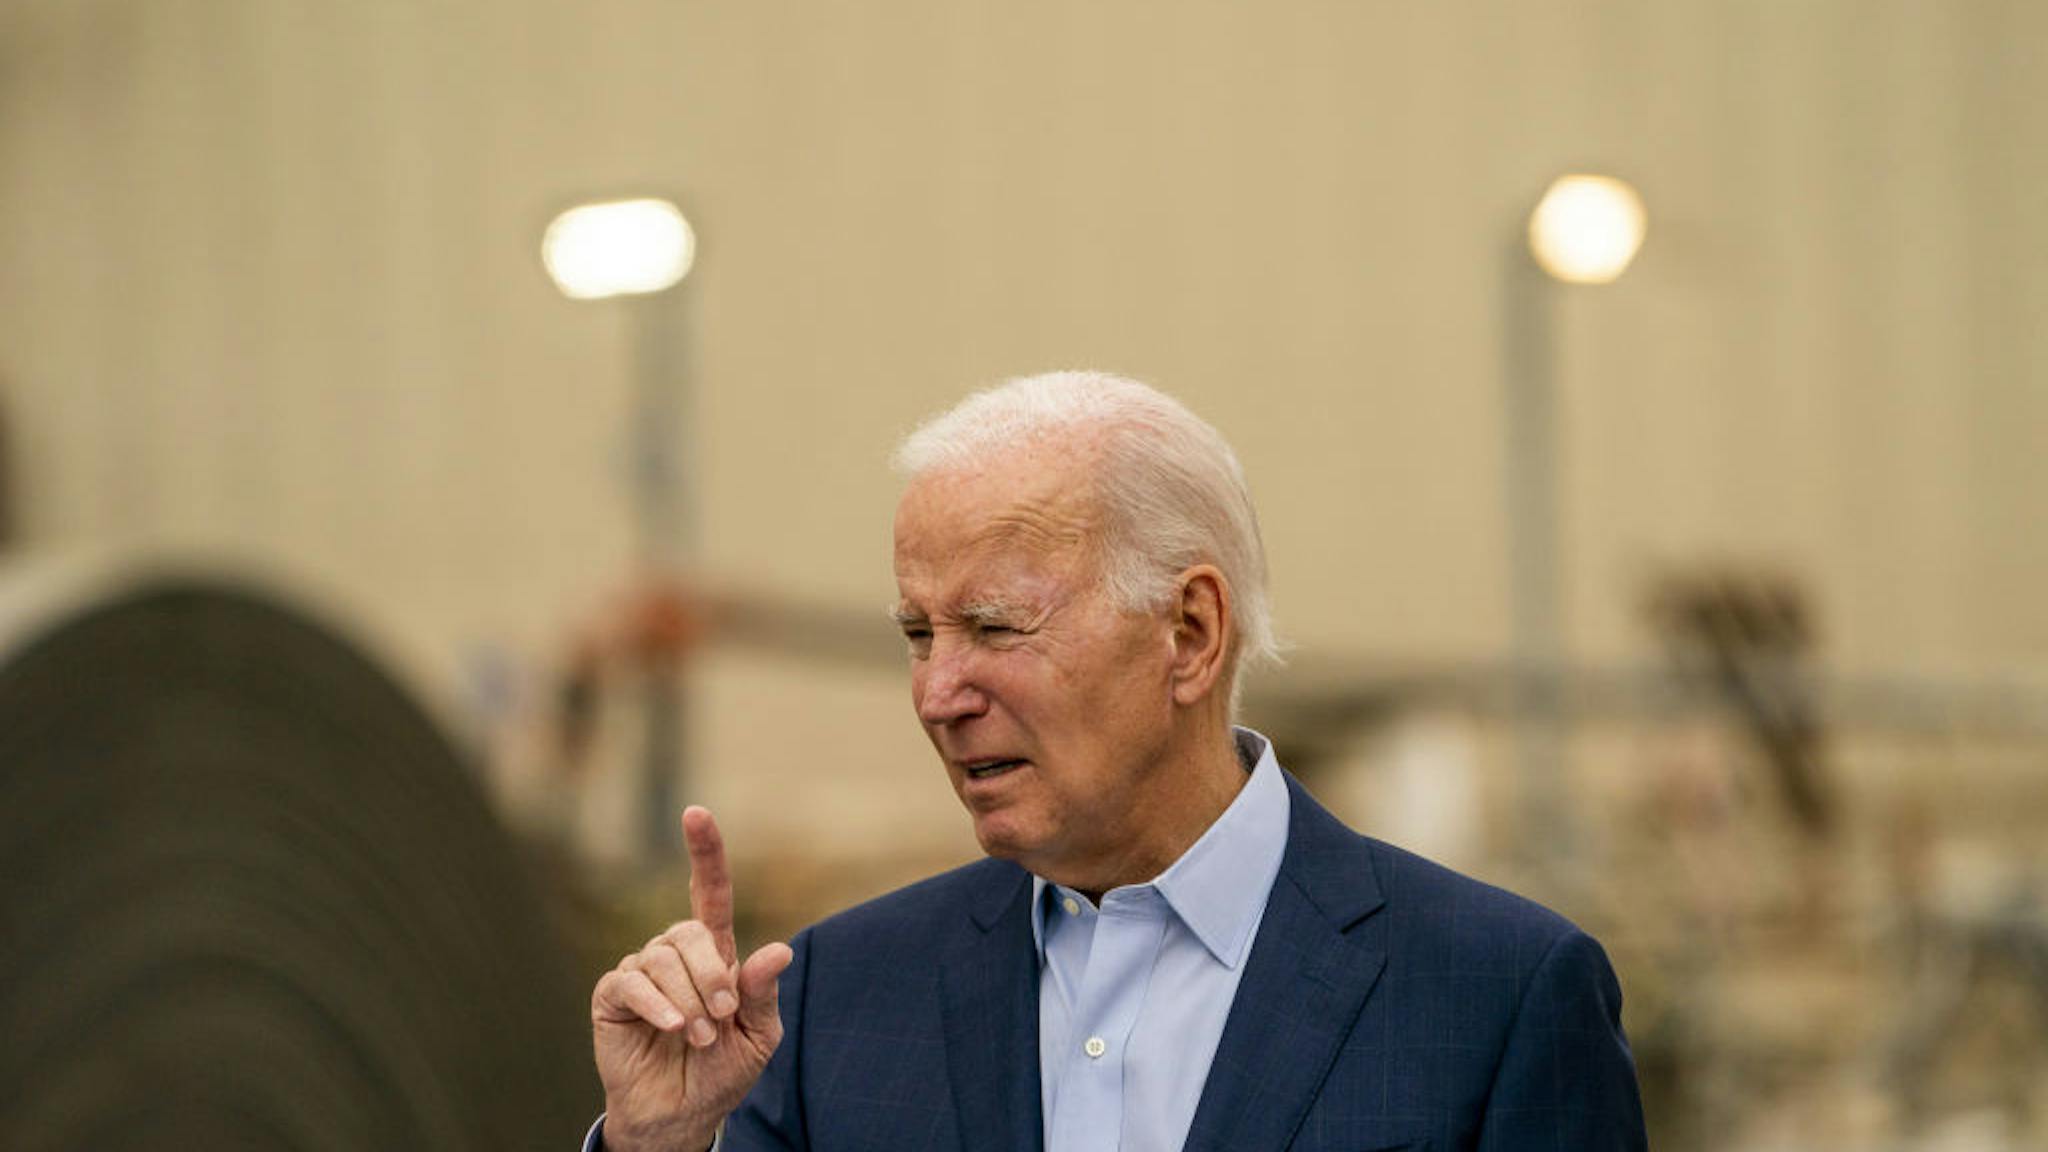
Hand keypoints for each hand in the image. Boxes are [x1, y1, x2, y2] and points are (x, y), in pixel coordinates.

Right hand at [591, 807, 794, 1151]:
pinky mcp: (613, 995)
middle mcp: (676, 953)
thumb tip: (779, 950)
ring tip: (699, 1036)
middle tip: (723, 1018)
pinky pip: (632, 983)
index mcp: (715, 953)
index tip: (695, 813)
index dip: (704, 852)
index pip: (709, 892)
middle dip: (712, 975)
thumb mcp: (758, 1035)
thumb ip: (762, 993)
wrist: (682, 1114)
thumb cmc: (723, 1070)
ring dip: (688, 1000)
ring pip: (662, 958)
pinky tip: (673, 1028)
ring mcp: (642, 970)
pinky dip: (658, 1006)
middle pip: (690, 933)